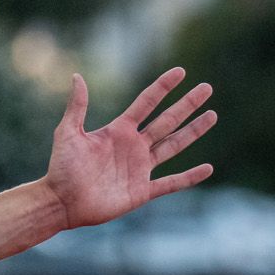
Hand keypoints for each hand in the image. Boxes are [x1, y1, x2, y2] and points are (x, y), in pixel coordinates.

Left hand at [43, 68, 216, 230]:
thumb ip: (77, 106)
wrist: (62, 201)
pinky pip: (171, 183)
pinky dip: (190, 177)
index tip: (181, 72)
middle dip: (187, 105)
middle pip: (167, 120)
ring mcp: (140, 168)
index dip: (163, 87)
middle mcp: (134, 146)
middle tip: (207, 88)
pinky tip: (208, 169)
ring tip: (212, 116)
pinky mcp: (143, 191)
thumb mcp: (68, 132)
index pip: (147, 103)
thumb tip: (77, 76)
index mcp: (119, 130)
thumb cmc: (62, 167)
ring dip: (193, 132)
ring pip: (174, 146)